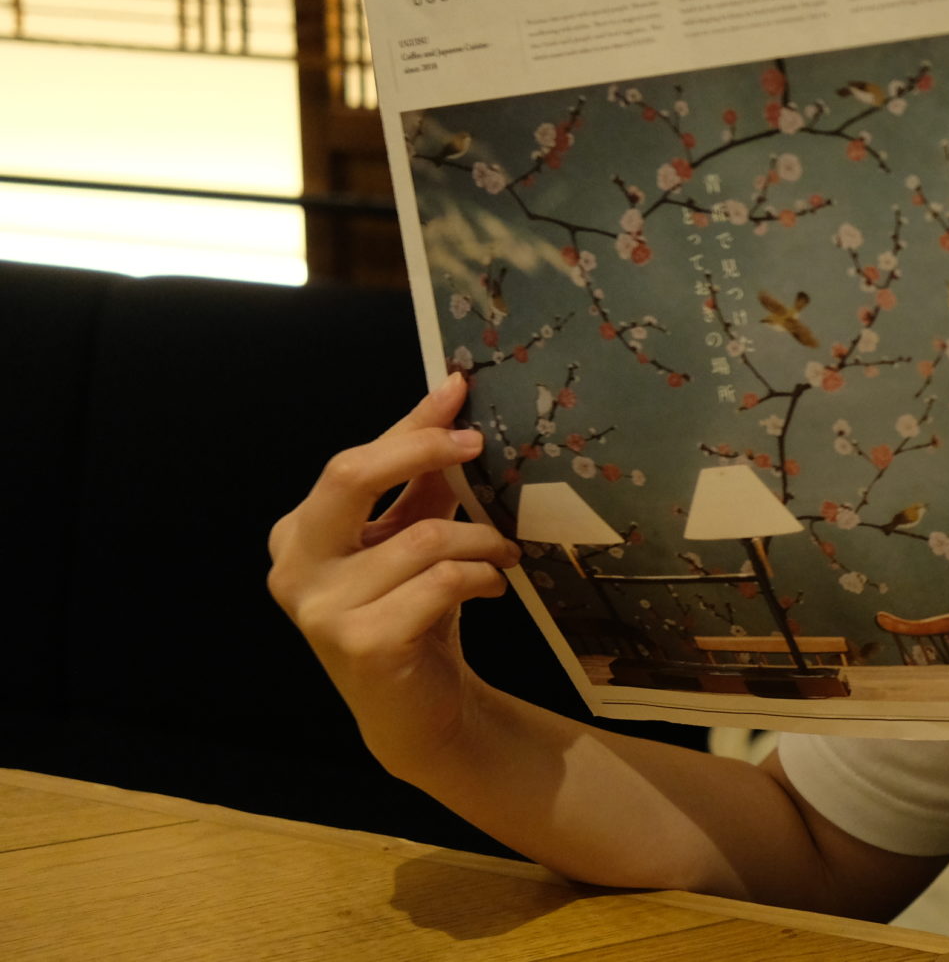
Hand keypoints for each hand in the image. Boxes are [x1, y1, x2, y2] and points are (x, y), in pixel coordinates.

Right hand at [266, 371, 516, 773]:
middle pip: (350, 476)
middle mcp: (293, 567)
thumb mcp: (411, 535)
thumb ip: (421, 474)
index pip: (351, 461)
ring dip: (480, 540)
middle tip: (477, 447)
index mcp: (298, 534)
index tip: (459, 391)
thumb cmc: (414, 612)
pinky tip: (492, 588)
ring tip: (502, 554)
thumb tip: (448, 392)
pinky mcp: (361, 643)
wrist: (416, 710)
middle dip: (422, 450)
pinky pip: (440, 582)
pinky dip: (479, 577)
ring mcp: (319, 609)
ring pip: (421, 537)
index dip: (409, 427)